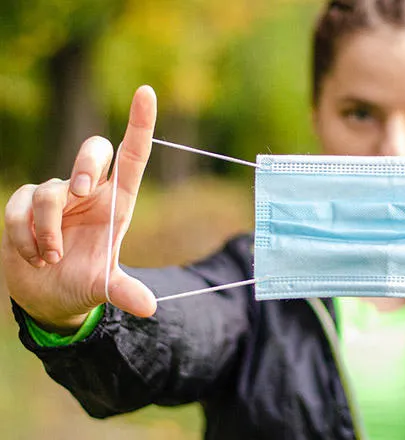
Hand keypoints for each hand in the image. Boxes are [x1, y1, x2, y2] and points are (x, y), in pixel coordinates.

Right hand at [1, 86, 158, 332]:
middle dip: (85, 164)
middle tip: (81, 191)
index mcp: (118, 202)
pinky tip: (35, 257)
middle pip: (92, 151)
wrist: (46, 296)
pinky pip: (19, 207)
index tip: (146, 92)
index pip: (132, 156)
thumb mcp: (104, 287)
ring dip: (48, 228)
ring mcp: (56, 195)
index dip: (140, 124)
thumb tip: (148, 308)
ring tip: (51, 258)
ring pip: (49, 191)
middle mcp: (90, 192)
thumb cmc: (83, 283)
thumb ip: (123, 291)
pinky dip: (25, 235)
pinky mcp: (24, 204)